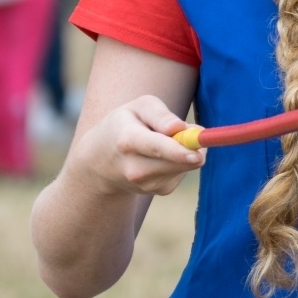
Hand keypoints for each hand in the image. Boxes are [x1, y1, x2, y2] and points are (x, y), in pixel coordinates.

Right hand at [79, 95, 203, 197]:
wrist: (102, 160)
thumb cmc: (124, 124)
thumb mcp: (138, 108)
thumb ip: (160, 114)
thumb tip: (180, 128)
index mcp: (128, 141)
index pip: (157, 148)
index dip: (179, 151)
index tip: (196, 154)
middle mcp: (136, 168)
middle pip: (180, 161)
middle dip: (192, 143)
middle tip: (180, 129)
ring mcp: (148, 184)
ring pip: (188, 164)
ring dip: (186, 150)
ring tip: (162, 141)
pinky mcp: (160, 190)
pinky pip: (186, 171)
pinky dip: (182, 160)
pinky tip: (162, 156)